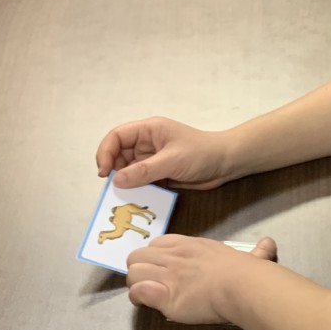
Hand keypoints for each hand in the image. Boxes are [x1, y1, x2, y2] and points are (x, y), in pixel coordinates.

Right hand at [96, 116, 237, 189]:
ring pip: (129, 170)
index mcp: (149, 130)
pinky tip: (137, 199)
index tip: (104, 172)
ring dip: (125, 183)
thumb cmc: (203, 153)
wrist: (226, 163)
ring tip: (124, 197)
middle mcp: (147, 143)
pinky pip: (141, 181)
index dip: (106, 152)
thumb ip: (144, 171)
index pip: (117, 136)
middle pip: (119, 154)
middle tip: (114, 188)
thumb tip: (117, 180)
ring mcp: (153, 159)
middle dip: (114, 170)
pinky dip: (137, 190)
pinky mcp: (160, 173)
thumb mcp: (172, 160)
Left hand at [126, 235, 279, 322]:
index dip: (154, 257)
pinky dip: (138, 297)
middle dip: (139, 270)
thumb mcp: (250, 256)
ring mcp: (168, 274)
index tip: (162, 269)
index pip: (157, 243)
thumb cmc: (246, 273)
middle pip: (138, 255)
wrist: (243, 286)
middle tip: (150, 284)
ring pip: (133, 272)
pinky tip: (148, 303)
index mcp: (190, 244)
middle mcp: (175, 256)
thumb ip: (257, 252)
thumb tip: (270, 245)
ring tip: (147, 296)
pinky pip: (137, 290)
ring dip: (136, 284)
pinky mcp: (165, 295)